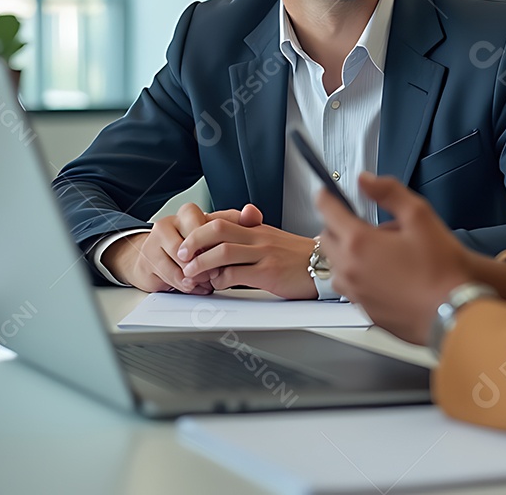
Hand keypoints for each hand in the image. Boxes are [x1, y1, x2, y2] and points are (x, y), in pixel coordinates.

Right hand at [102, 202, 253, 292]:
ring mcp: (154, 242)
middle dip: (204, 261)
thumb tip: (251, 211)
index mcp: (187, 213)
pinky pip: (168, 276)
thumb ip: (237, 221)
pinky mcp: (146, 262)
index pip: (204, 223)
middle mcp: (168, 223)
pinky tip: (193, 286)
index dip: (215, 243)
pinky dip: (184, 284)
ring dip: (195, 275)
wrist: (155, 257)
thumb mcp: (216, 231)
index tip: (226, 254)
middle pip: (190, 242)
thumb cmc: (193, 244)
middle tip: (215, 272)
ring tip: (206, 281)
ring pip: (178, 262)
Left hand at [177, 209, 317, 299]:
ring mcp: (263, 253)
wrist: (324, 266)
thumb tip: (221, 248)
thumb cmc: (298, 257)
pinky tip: (217, 285)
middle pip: (217, 229)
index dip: (199, 230)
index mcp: (256, 227)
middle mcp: (258, 236)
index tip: (187, 243)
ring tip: (190, 273)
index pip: (221, 220)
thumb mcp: (272, 240)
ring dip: (200, 263)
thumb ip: (248, 240)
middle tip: (181, 254)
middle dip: (193, 241)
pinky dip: (220, 280)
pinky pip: (236, 274)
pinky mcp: (268, 272)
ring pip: (222, 251)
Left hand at [316, 173, 505, 344]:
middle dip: (337, 225)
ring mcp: (356, 294)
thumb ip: (389, 192)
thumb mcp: (419, 216)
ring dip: (345, 253)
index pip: (327, 210)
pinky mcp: (366, 312)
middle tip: (359, 222)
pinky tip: (384, 275)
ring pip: (336, 266)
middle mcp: (351, 270)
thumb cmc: (441, 268)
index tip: (328, 193)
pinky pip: (350, 288)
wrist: (455, 312)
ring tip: (375, 251)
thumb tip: (366, 181)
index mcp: (359, 242)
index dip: (327, 196)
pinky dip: (357, 276)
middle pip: (326, 238)